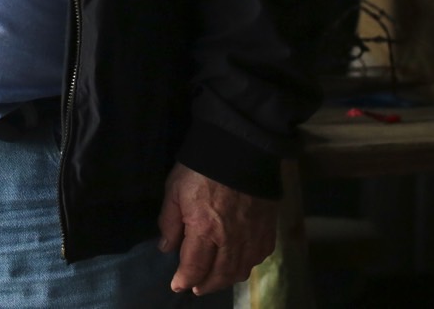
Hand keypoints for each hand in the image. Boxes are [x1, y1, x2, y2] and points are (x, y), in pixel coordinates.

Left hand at [156, 163, 277, 295]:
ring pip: (240, 270)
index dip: (184, 280)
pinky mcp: (267, 228)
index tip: (178, 284)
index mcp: (204, 230)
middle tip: (196, 287)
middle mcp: (230, 240)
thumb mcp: (174, 189)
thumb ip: (169, 221)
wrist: (241, 147)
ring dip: (225, 279)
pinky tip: (239, 263)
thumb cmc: (201, 167)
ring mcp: (252, 236)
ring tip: (215, 278)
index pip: (194, 267)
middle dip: (205, 284)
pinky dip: (247, 265)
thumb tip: (167, 247)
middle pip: (219, 275)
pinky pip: (258, 257)